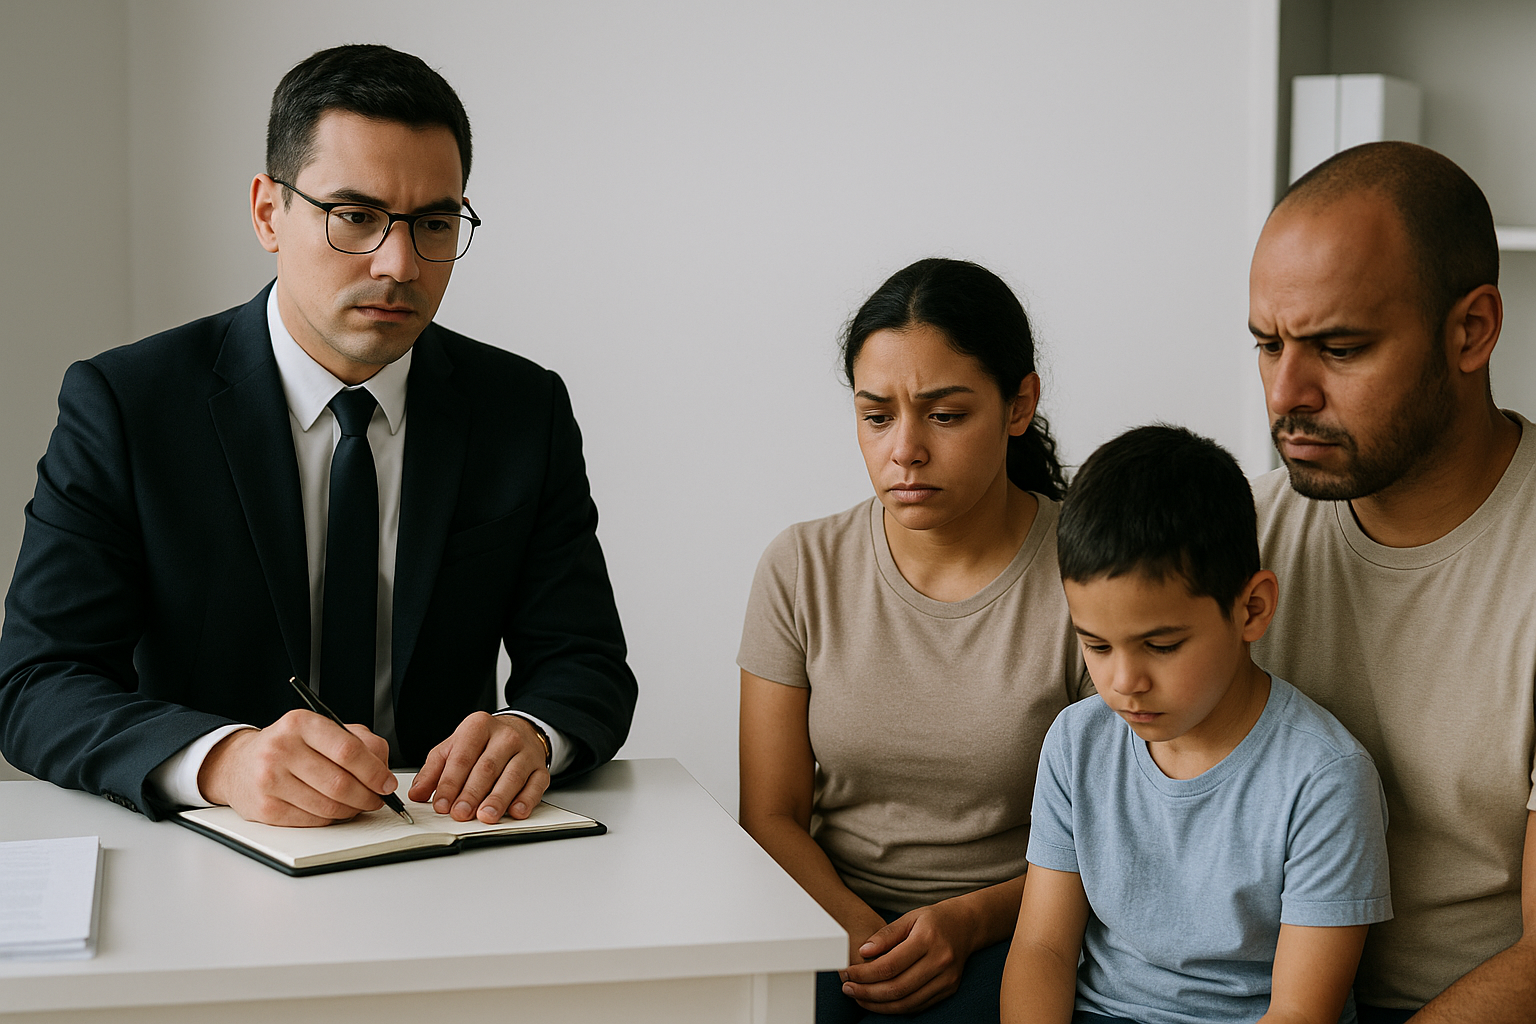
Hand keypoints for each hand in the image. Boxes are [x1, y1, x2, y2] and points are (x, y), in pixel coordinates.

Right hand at [197, 710, 394, 825]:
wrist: (239, 764)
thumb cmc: (290, 746)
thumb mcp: (323, 730)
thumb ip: (360, 741)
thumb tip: (384, 770)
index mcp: (301, 723)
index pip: (347, 750)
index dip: (374, 771)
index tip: (387, 783)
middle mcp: (281, 749)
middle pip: (339, 783)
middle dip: (367, 796)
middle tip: (377, 799)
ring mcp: (270, 780)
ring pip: (328, 806)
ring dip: (351, 810)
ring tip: (356, 804)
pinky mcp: (265, 808)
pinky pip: (312, 821)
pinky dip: (330, 819)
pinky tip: (332, 810)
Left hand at [408, 712, 548, 822]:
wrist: (520, 731)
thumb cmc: (483, 743)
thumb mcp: (453, 748)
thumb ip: (433, 770)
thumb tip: (417, 793)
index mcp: (478, 726)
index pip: (462, 757)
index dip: (451, 782)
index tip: (442, 804)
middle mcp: (505, 736)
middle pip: (487, 767)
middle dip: (472, 793)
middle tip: (461, 814)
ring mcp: (526, 752)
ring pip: (512, 776)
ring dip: (498, 799)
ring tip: (486, 816)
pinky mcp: (541, 768)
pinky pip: (536, 785)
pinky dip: (526, 800)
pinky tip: (516, 812)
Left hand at [841, 901, 978, 1014]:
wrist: (967, 926)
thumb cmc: (933, 920)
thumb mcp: (909, 917)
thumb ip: (885, 935)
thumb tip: (862, 951)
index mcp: (927, 939)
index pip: (890, 965)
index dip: (865, 973)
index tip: (848, 973)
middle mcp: (940, 961)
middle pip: (897, 988)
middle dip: (867, 992)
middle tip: (848, 989)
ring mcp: (947, 979)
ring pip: (907, 1002)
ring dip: (879, 1005)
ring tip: (859, 997)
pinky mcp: (949, 990)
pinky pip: (918, 1006)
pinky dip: (896, 1008)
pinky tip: (879, 1002)